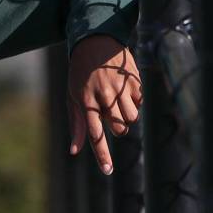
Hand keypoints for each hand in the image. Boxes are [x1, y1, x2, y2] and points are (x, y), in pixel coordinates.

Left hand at [68, 35, 141, 174]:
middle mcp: (104, 96)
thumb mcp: (72, 96)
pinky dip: (134, 101)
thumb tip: (74, 151)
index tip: (108, 170)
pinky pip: (140, 102)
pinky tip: (124, 89)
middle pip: (120, 128)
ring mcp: (121, 88)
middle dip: (118, 127)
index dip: (102, 154)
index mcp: (87, 101)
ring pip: (133, 118)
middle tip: (110, 114)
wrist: (95, 41)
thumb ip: (76, 124)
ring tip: (118, 102)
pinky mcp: (134, 81)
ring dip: (127, 116)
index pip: (95, 134)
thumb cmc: (80, 73)